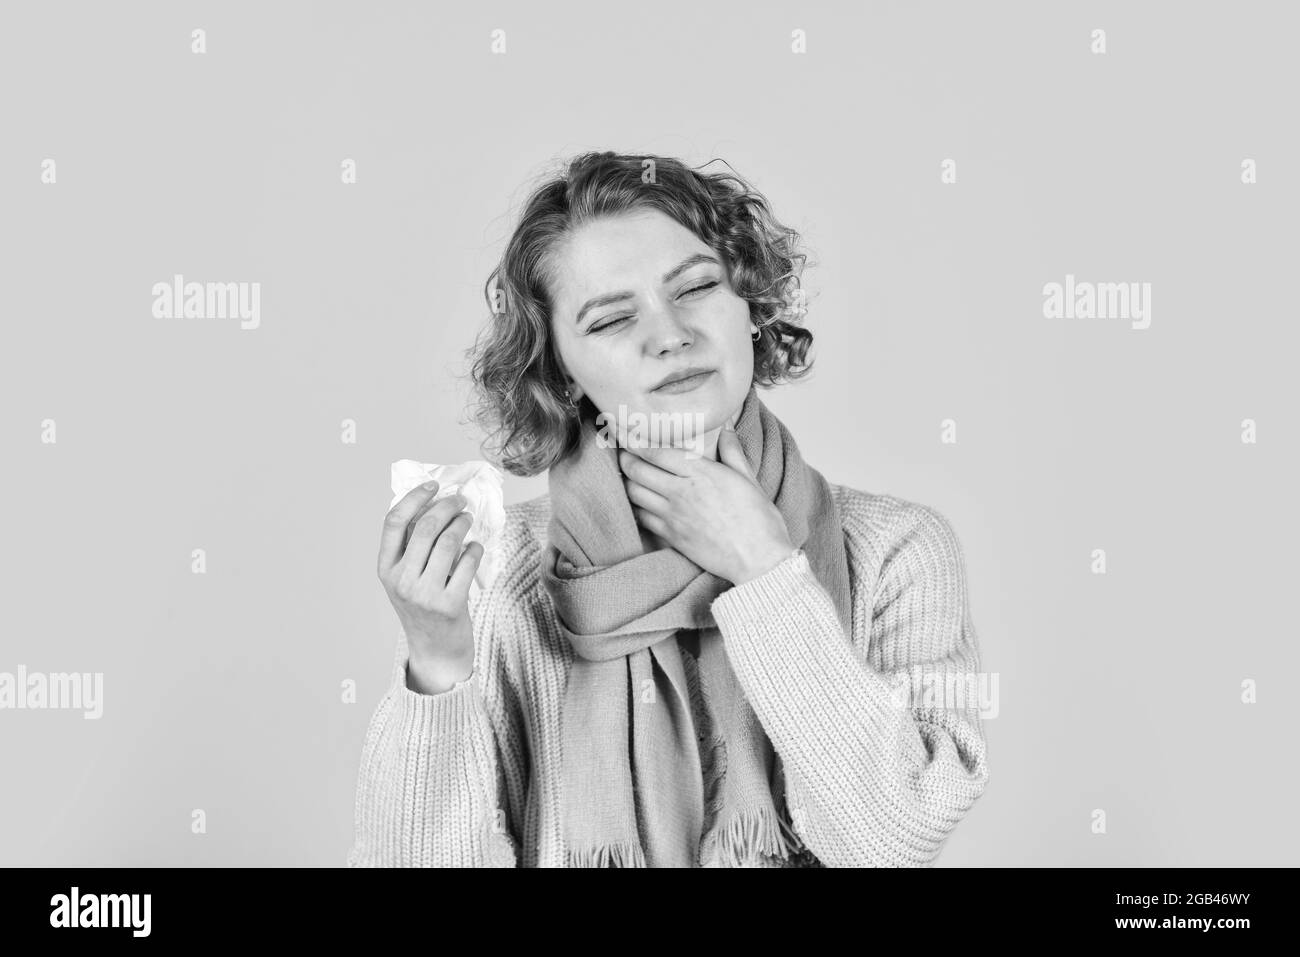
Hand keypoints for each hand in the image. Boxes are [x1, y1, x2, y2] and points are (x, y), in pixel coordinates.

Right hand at [377, 481, 480, 692]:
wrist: (436, 651)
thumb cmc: (423, 607)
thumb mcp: (406, 578)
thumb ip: (411, 548)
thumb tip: (432, 503)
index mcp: (385, 569)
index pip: (393, 522)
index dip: (414, 498)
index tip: (433, 485)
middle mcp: (401, 581)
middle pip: (425, 527)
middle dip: (447, 506)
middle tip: (460, 500)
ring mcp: (424, 594)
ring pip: (448, 542)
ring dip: (462, 524)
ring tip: (468, 519)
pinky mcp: (450, 604)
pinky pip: (467, 563)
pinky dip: (475, 548)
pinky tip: (476, 546)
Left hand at [618, 419, 794, 584]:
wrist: (759, 560)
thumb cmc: (759, 521)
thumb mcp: (749, 480)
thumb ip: (733, 452)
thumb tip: (726, 429)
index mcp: (702, 474)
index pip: (657, 452)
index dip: (638, 443)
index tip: (632, 436)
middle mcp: (682, 493)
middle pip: (637, 471)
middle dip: (626, 459)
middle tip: (625, 454)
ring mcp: (674, 516)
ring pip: (634, 494)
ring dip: (628, 482)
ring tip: (630, 476)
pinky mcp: (671, 537)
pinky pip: (642, 517)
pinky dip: (637, 507)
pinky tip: (641, 502)